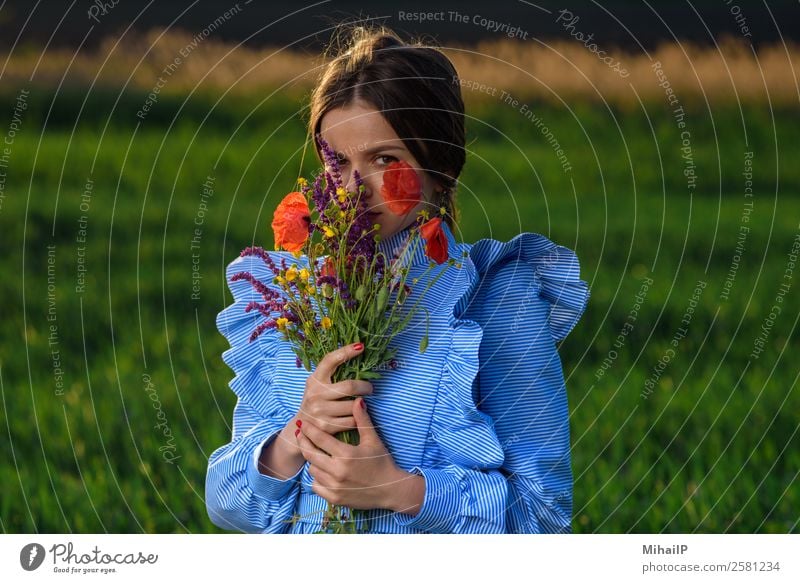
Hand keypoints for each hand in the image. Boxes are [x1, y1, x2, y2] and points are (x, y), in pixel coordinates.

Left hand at [296, 396, 407, 510]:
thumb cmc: (382, 462)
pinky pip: (316, 486)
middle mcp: (338, 471)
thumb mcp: (373, 440)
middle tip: (301, 435)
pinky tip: (323, 472)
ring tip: (316, 453)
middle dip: (303, 442)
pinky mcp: (335, 498)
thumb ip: (362, 420)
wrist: (391, 490)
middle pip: (310, 454)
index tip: (303, 423)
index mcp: (346, 454)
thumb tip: (357, 400)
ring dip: (313, 460)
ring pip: (312, 470)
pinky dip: (317, 478)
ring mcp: (335, 487)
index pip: (320, 439)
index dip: (309, 429)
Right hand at [297, 343, 373, 435]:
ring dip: (361, 405)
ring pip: (353, 405)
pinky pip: (352, 421)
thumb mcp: (318, 384)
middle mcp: (315, 394)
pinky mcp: (326, 427)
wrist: (302, 428)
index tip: (361, 346)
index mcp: (315, 379)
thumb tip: (357, 351)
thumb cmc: (317, 400)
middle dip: (365, 387)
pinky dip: (357, 418)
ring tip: (360, 404)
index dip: (346, 351)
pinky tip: (356, 416)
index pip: (330, 360)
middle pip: (349, 387)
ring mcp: (320, 411)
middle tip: (370, 388)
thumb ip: (332, 373)